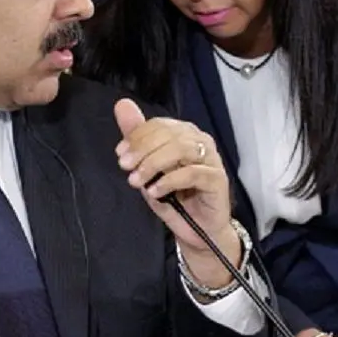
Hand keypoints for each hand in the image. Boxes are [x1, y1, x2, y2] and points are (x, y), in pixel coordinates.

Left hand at [114, 99, 237, 288]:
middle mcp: (200, 141)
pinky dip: (169, 181)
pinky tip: (155, 192)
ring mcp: (211, 159)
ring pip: (180, 150)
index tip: (120, 154)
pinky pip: (192, 173)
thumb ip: (138, 139)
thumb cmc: (175, 198)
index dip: (137, 136)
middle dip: (142, 149)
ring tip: (136, 181)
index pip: (159, 124)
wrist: (198, 231)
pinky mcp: (217, 179)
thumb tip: (122, 105)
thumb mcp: (149, 169)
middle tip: (125, 166)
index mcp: (184, 134)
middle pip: (169, 135)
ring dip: (153, 164)